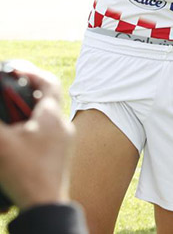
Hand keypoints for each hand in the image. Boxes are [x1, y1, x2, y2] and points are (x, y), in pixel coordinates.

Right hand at [0, 61, 74, 210]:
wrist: (45, 205)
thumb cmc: (26, 172)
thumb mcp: (1, 142)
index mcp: (52, 116)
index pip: (48, 82)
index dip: (31, 72)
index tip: (15, 70)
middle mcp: (62, 126)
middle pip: (44, 100)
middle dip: (22, 96)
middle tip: (4, 97)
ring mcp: (63, 142)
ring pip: (43, 119)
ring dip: (24, 116)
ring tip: (7, 120)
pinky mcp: (58, 158)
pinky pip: (44, 136)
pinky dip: (28, 133)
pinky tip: (13, 143)